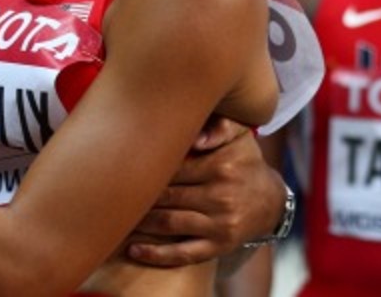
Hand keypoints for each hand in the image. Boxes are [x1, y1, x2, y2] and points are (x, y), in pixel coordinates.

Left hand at [124, 117, 284, 266]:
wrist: (271, 200)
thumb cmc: (244, 161)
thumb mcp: (239, 136)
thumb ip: (219, 126)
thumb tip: (195, 137)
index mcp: (221, 166)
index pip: (172, 167)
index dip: (146, 167)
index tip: (122, 164)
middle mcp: (220, 196)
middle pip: (166, 195)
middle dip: (137, 194)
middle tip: (110, 190)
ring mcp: (220, 224)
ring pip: (169, 223)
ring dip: (140, 221)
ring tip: (116, 216)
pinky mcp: (219, 246)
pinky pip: (184, 253)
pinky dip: (157, 254)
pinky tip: (134, 250)